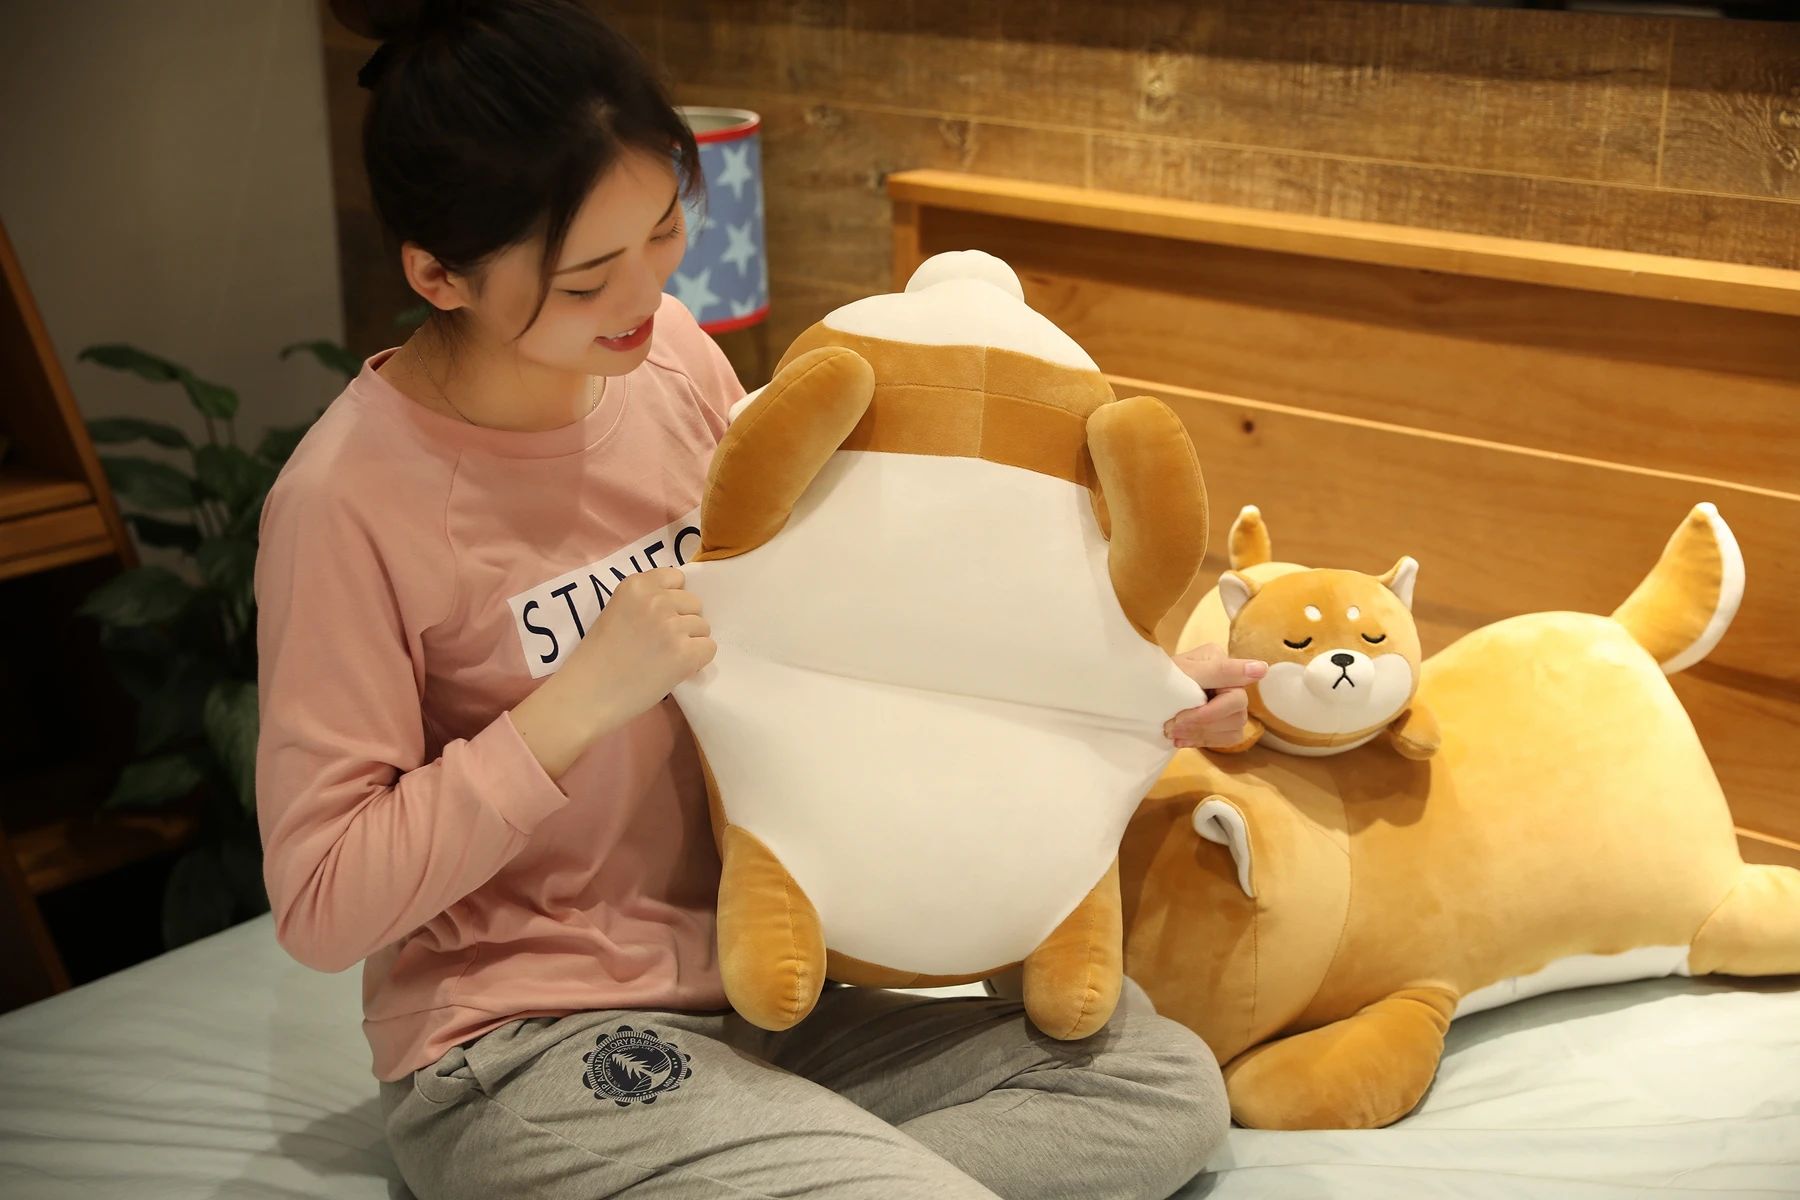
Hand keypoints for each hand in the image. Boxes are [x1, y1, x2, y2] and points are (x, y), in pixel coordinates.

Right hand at [513, 568, 715, 776]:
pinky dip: (697, 661)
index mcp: (636, 585)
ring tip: (663, 660)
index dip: (672, 601)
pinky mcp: (684, 652)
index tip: (659, 619)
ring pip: (703, 627)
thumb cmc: (598, 658)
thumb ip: (646, 604)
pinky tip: (674, 670)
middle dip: (683, 622)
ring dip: (689, 643)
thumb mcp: (617, 612)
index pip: (676, 578)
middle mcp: (656, 599)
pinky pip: (709, 648)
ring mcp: (672, 625)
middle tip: (660, 645)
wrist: (587, 694)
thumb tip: (681, 610)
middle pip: (694, 603)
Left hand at [1164, 644, 1266, 749]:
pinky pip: (1228, 738)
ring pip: (1234, 728)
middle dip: (1203, 722)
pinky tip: (1182, 740)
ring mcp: (1228, 704)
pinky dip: (1204, 741)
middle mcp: (1231, 683)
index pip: (1236, 689)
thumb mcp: (1185, 672)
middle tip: (1173, 727)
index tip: (1198, 716)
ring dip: (1203, 734)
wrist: (1142, 692)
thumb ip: (1222, 670)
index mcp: (1223, 663)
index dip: (1216, 708)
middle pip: (1236, 712)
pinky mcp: (1223, 722)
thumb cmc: (1160, 677)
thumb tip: (1262, 668)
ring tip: (1173, 734)